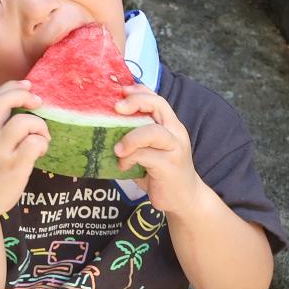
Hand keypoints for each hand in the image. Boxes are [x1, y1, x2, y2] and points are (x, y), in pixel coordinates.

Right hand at [0, 77, 49, 224]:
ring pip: (25, 122)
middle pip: (6, 102)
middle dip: (26, 96)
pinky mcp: (15, 166)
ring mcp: (1, 152)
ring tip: (41, 138)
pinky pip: (35, 143)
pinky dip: (42, 143)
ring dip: (40, 126)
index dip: (14, 87)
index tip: (28, 86)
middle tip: (38, 103)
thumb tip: (23, 106)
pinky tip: (40, 151)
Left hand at [112, 84, 208, 214]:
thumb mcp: (148, 149)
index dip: (139, 91)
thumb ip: (136, 135)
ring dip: (130, 138)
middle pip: (158, 105)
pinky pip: (145, 155)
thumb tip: (105, 123)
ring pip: (152, 131)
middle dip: (136, 102)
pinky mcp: (170, 166)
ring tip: (117, 149)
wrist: (184, 198)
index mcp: (170, 125)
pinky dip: (129, 159)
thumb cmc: (160, 172)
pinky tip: (122, 166)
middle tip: (116, 108)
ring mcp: (175, 148)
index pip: (157, 99)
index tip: (120, 90)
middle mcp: (175, 132)